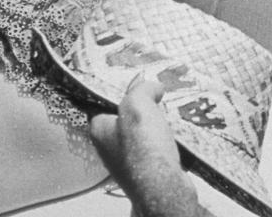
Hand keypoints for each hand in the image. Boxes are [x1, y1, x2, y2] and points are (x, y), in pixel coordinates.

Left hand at [89, 77, 211, 216]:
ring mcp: (126, 162)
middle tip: (155, 101)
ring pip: (140, 135)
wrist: (162, 186)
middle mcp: (108, 148)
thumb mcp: (138, 104)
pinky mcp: (144, 171)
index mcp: (99, 130)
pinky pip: (153, 150)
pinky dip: (162, 143)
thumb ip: (142, 89)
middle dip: (141, 110)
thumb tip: (152, 86)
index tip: (136, 87)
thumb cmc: (143, 148)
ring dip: (154, 127)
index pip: (103, 105)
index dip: (119, 94)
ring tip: (167, 120)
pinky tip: (172, 139)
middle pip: (124, 120)